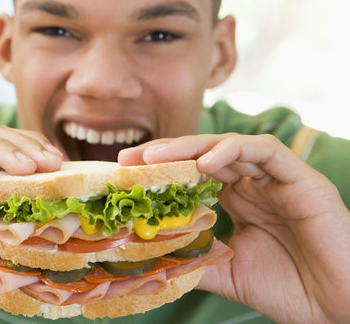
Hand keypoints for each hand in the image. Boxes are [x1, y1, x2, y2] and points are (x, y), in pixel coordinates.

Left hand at [119, 133, 349, 323]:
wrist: (339, 307)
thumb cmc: (291, 288)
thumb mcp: (230, 271)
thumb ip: (198, 259)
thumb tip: (157, 258)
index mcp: (238, 198)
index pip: (193, 172)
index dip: (161, 169)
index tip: (126, 173)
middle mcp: (254, 183)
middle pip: (204, 153)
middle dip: (165, 153)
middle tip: (129, 158)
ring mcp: (277, 178)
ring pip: (229, 147)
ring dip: (190, 148)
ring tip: (155, 159)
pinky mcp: (301, 179)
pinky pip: (265, 151)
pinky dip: (233, 151)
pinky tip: (205, 162)